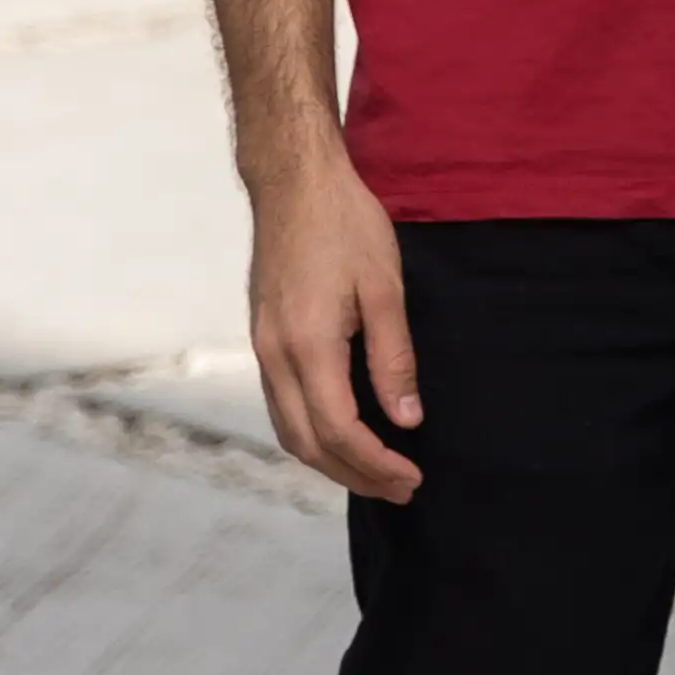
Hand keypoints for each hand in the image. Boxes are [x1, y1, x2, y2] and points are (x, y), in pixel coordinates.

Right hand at [248, 150, 422, 502]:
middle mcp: (275, 357)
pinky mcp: (264, 339)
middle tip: (402, 489)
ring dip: (330, 460)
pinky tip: (342, 435)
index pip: (339, 430)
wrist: (294, 185)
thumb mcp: (385, 288)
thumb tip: (407, 420)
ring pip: (289, 429)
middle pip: (308, 443)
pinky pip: (283, 406)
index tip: (411, 478)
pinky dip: (312, 433)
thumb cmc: (346, 226)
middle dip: (354, 475)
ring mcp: (263, 350)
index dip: (375, 463)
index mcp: (307, 346)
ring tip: (376, 473)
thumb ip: (394, 359)